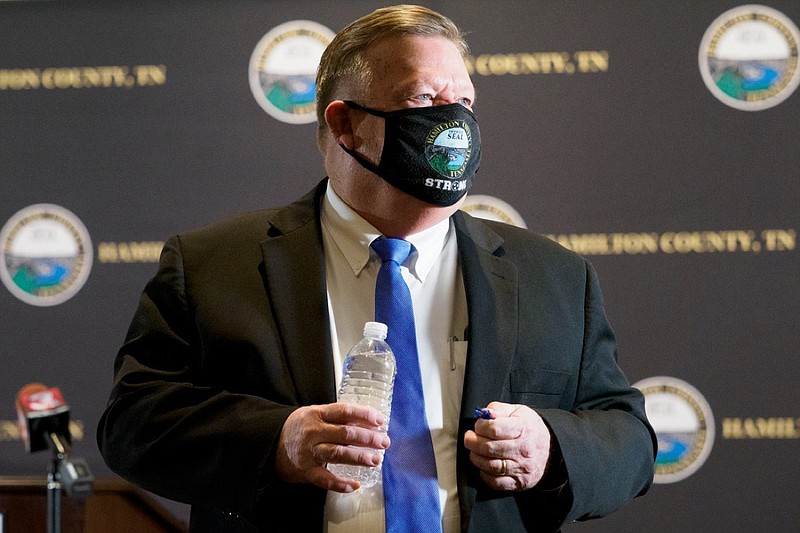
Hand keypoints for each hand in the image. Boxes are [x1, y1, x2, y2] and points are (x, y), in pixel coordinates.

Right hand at [275, 403, 389, 492]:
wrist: (271, 442)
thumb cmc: (302, 427)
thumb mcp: (317, 414)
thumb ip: (339, 418)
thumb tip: (369, 423)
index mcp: (318, 414)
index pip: (344, 411)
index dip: (364, 415)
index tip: (380, 421)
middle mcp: (314, 431)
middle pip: (345, 433)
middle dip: (368, 438)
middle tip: (384, 442)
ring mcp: (310, 452)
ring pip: (338, 454)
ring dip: (359, 457)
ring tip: (376, 460)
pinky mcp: (306, 470)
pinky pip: (324, 478)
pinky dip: (340, 483)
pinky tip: (354, 485)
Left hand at [463, 402, 550, 490]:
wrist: (552, 449)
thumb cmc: (530, 428)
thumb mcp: (518, 411)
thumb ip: (499, 409)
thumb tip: (484, 414)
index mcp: (523, 428)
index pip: (494, 429)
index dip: (480, 426)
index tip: (477, 426)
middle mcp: (523, 449)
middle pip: (489, 448)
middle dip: (473, 442)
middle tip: (469, 438)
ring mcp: (522, 468)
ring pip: (490, 466)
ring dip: (476, 458)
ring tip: (474, 451)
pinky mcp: (519, 482)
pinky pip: (495, 482)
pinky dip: (484, 474)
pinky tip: (484, 466)